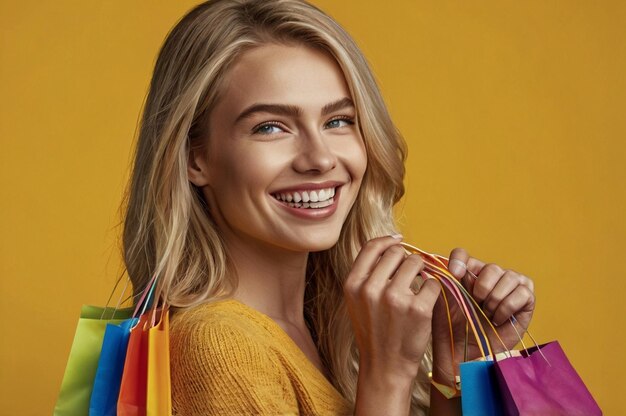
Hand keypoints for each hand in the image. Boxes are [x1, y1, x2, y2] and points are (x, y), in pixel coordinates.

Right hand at [344, 236, 440, 414]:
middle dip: (406, 260)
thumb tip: (390, 244)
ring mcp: (395, 298)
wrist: (385, 366)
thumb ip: (367, 274)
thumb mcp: (357, 301)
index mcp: (353, 284)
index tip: (398, 241)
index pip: (371, 247)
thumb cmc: (374, 331)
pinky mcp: (418, 309)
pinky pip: (432, 283)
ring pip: (416, 263)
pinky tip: (425, 302)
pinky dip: (432, 290)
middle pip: (397, 253)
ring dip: (421, 272)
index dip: (387, 241)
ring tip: (417, 289)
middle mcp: (371, 289)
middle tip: (410, 275)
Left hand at [431, 247, 535, 383]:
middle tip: (477, 305)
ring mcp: (510, 286)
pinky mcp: (526, 300)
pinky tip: (498, 319)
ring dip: (495, 299)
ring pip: (509, 276)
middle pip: (491, 267)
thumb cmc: (452, 326)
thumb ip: (442, 278)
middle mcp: (490, 275)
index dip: (460, 260)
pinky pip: (522, 292)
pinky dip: (507, 307)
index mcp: (467, 272)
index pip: (463, 254)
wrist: (464, 352)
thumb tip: (438, 262)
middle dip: (482, 289)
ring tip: (487, 314)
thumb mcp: (442, 300)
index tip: (454, 273)